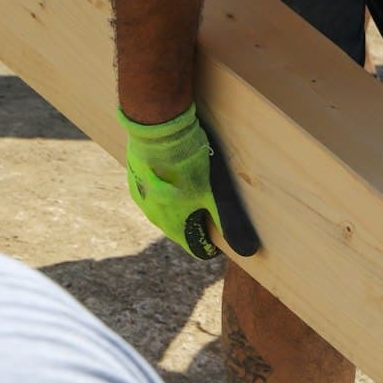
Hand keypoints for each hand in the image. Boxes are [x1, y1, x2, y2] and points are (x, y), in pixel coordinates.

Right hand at [119, 104, 260, 258]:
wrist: (157, 131)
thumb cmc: (187, 165)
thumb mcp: (213, 195)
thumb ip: (228, 223)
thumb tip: (247, 251)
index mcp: (171, 224)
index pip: (194, 247)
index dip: (210, 245)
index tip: (222, 237)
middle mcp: (152, 215)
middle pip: (181, 228)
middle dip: (198, 223)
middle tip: (214, 210)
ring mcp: (141, 195)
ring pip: (166, 209)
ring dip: (181, 205)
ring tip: (197, 191)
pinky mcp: (135, 177)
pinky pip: (155, 191)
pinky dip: (168, 189)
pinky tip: (177, 176)